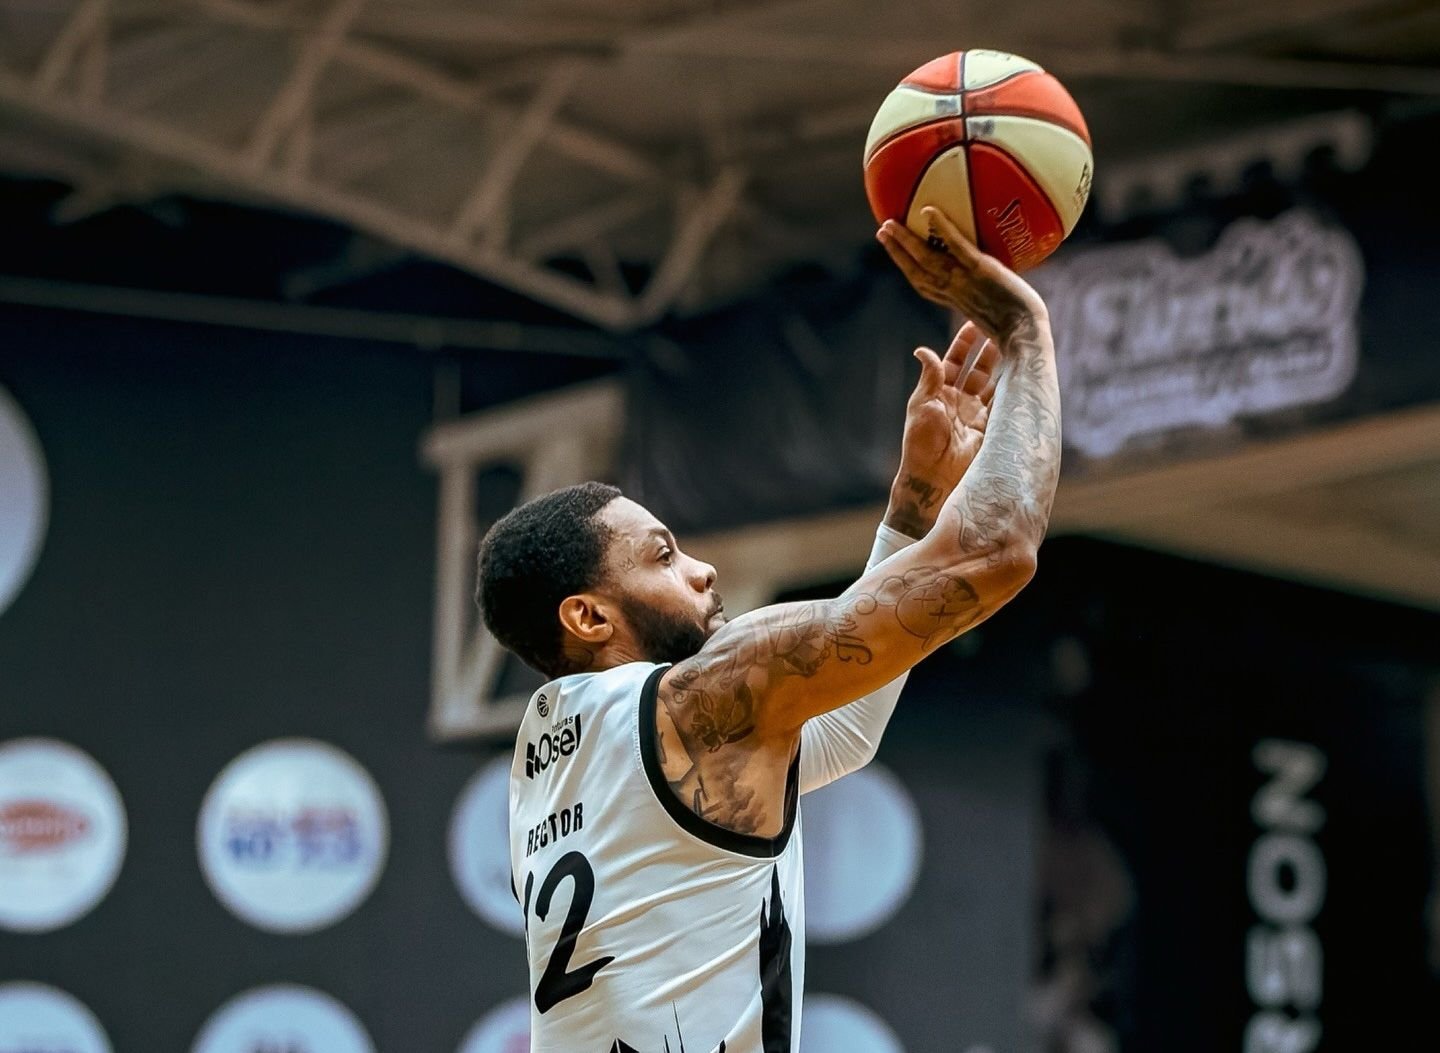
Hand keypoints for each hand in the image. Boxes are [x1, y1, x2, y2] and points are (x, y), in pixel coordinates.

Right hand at [877, 206, 1047, 343]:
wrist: (1027, 332)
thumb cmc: (1021, 325)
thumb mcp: (1000, 307)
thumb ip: (993, 291)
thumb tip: (1001, 273)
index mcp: (955, 301)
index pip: (925, 285)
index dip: (907, 269)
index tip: (897, 254)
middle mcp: (953, 291)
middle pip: (916, 271)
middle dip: (896, 252)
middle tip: (882, 231)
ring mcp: (964, 280)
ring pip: (926, 259)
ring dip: (905, 240)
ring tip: (890, 223)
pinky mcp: (979, 270)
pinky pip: (957, 246)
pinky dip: (942, 229)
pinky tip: (929, 211)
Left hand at [886, 322, 999, 538]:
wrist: (935, 479)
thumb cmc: (921, 443)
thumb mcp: (923, 406)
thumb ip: (930, 377)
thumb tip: (922, 349)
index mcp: (940, 394)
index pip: (954, 362)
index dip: (964, 343)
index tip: (974, 321)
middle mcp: (960, 402)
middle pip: (979, 370)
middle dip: (990, 350)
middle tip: (1003, 329)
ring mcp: (977, 415)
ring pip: (996, 385)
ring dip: (1006, 368)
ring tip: (1019, 346)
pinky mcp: (991, 429)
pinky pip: (1006, 406)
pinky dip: (1015, 391)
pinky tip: (1025, 375)